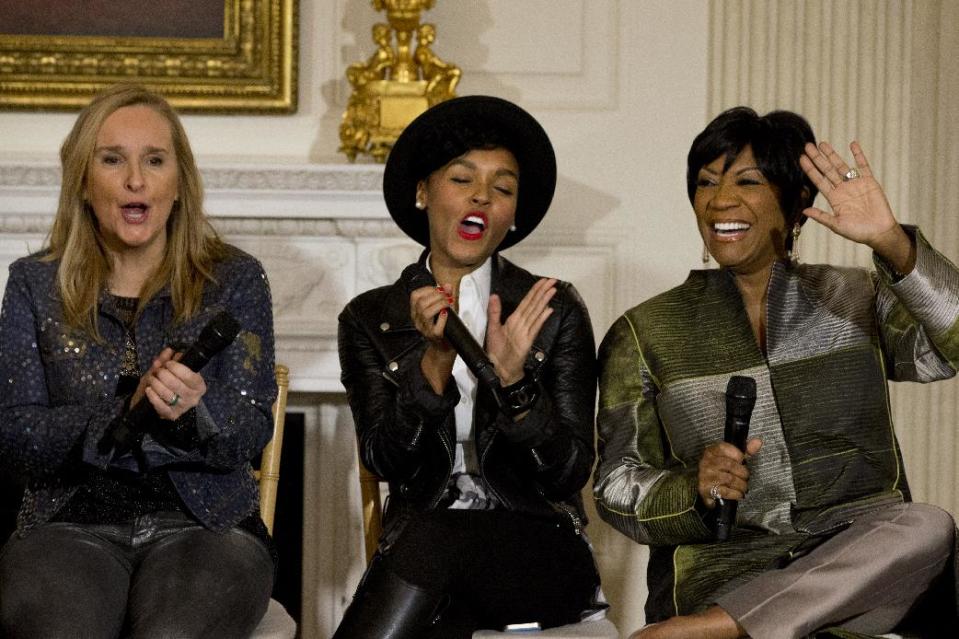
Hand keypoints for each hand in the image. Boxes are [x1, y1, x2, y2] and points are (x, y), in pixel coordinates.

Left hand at [132, 348, 206, 420]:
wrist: (157, 403)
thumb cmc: (166, 383)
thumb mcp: (167, 370)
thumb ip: (167, 360)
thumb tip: (169, 351)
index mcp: (199, 385)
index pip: (190, 376)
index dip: (177, 368)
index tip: (168, 363)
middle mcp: (194, 397)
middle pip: (176, 383)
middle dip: (163, 374)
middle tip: (157, 371)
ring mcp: (183, 407)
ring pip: (167, 393)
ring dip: (155, 383)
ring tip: (152, 379)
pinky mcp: (172, 415)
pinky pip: (160, 405)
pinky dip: (152, 395)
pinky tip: (149, 390)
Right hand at [410, 284, 455, 393]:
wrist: (445, 348)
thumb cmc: (444, 327)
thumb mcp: (444, 309)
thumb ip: (445, 296)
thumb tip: (447, 285)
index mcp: (416, 312)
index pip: (415, 296)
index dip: (428, 289)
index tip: (439, 289)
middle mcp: (417, 321)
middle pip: (421, 303)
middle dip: (436, 296)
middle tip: (446, 298)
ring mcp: (425, 329)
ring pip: (426, 312)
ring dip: (440, 304)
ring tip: (448, 304)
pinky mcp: (434, 337)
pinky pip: (436, 326)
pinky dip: (443, 318)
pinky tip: (447, 314)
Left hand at [486, 278, 556, 384]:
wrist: (499, 368)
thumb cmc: (497, 350)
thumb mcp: (492, 327)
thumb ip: (494, 311)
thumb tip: (494, 295)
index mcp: (514, 319)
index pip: (527, 302)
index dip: (534, 290)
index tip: (542, 281)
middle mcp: (522, 323)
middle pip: (534, 304)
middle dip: (543, 292)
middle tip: (552, 280)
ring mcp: (526, 332)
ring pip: (536, 313)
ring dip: (544, 301)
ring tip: (552, 290)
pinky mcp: (527, 341)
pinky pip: (535, 327)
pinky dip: (542, 319)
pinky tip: (548, 310)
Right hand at [697, 438, 761, 507]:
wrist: (708, 489)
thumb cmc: (723, 472)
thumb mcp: (734, 459)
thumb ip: (746, 450)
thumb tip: (758, 441)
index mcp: (711, 452)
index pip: (722, 447)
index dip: (736, 454)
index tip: (742, 461)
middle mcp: (706, 462)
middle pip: (729, 464)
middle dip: (742, 473)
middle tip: (745, 478)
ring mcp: (705, 476)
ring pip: (729, 479)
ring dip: (741, 485)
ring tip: (743, 487)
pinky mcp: (706, 489)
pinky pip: (725, 491)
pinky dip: (736, 494)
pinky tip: (739, 494)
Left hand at [799, 141, 913, 270]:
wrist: (879, 232)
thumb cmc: (858, 232)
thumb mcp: (837, 225)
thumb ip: (822, 217)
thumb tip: (804, 211)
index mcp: (834, 198)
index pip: (819, 180)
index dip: (810, 170)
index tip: (801, 158)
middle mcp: (842, 189)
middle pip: (827, 170)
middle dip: (817, 158)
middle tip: (807, 146)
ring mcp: (855, 184)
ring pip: (841, 166)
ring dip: (832, 155)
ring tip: (822, 144)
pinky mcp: (869, 181)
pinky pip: (863, 166)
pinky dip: (858, 155)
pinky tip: (852, 144)